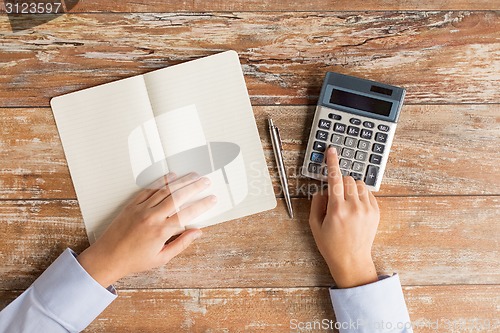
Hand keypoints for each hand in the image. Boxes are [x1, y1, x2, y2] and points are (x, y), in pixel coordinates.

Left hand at [77, 173, 216, 287]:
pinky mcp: (131, 205)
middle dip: (194, 187)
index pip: (187, 213)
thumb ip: (181, 243)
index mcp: (161, 232)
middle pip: (178, 196)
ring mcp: (141, 209)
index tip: (212, 198)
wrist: (107, 258)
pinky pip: (148, 189)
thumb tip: (197, 232)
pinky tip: (170, 176)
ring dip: (181, 181)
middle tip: (206, 181)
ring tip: (193, 175)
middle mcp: (152, 217)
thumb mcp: (161, 258)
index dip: (202, 205)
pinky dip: (161, 182)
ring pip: (165, 190)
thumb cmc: (135, 261)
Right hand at [309, 147, 379, 287]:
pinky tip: (354, 208)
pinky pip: (368, 193)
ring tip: (346, 203)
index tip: (332, 151)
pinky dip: (360, 195)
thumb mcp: (315, 225)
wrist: (352, 260)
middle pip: (348, 179)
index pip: (335, 178)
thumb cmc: (331, 245)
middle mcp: (354, 207)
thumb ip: (316, 203)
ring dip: (351, 188)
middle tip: (336, 196)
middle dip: (340, 182)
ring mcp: (367, 209)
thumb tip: (322, 189)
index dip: (332, 162)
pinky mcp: (375, 212)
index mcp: (337, 209)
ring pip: (359, 184)